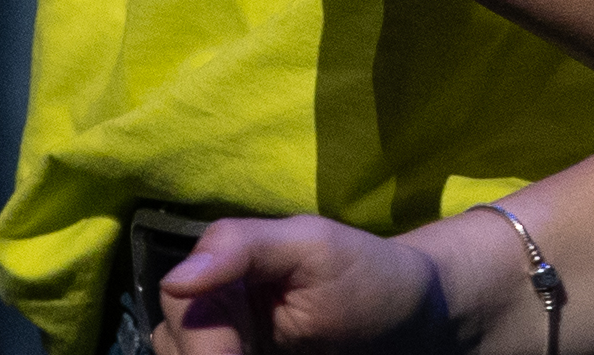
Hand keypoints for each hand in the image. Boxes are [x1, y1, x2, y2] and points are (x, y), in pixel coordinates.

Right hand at [156, 214, 464, 350]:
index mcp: (223, 270)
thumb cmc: (371, 276)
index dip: (201, 343)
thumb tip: (175, 279)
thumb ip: (241, 249)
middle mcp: (216, 310)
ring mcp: (233, 343)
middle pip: (175, 344)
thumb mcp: (313, 248)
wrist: (419, 325)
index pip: (180, 309)